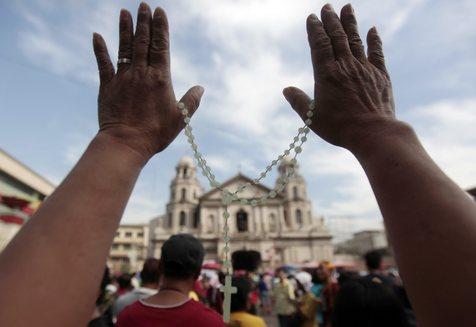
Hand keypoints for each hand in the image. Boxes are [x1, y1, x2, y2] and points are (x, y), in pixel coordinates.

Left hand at [93, 3, 202, 160]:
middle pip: (143, 42)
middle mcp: (141, 73)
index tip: (160, 12)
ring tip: (124, 12)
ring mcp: (122, 78)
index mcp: (160, 78)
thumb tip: (200, 88)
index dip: (161, 28)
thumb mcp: (180, 119)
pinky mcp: (107, 86)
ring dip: (124, 29)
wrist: (126, 143)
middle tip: (144, 5)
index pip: (161, 46)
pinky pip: (103, 63)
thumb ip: (191, 101)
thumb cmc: (155, 133)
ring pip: (124, 47)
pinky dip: (100, 49)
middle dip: (144, 22)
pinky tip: (96, 35)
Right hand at [283, 4, 398, 150]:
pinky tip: (372, 29)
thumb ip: (299, 102)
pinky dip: (374, 39)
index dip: (315, 29)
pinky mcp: (380, 75)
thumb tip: (286, 90)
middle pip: (337, 37)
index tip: (312, 17)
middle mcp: (345, 66)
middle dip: (331, 20)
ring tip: (347, 8)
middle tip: (327, 6)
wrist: (373, 132)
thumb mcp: (313, 118)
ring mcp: (364, 68)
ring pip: (355, 40)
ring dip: (350, 23)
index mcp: (326, 75)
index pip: (319, 44)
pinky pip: (376, 52)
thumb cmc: (340, 127)